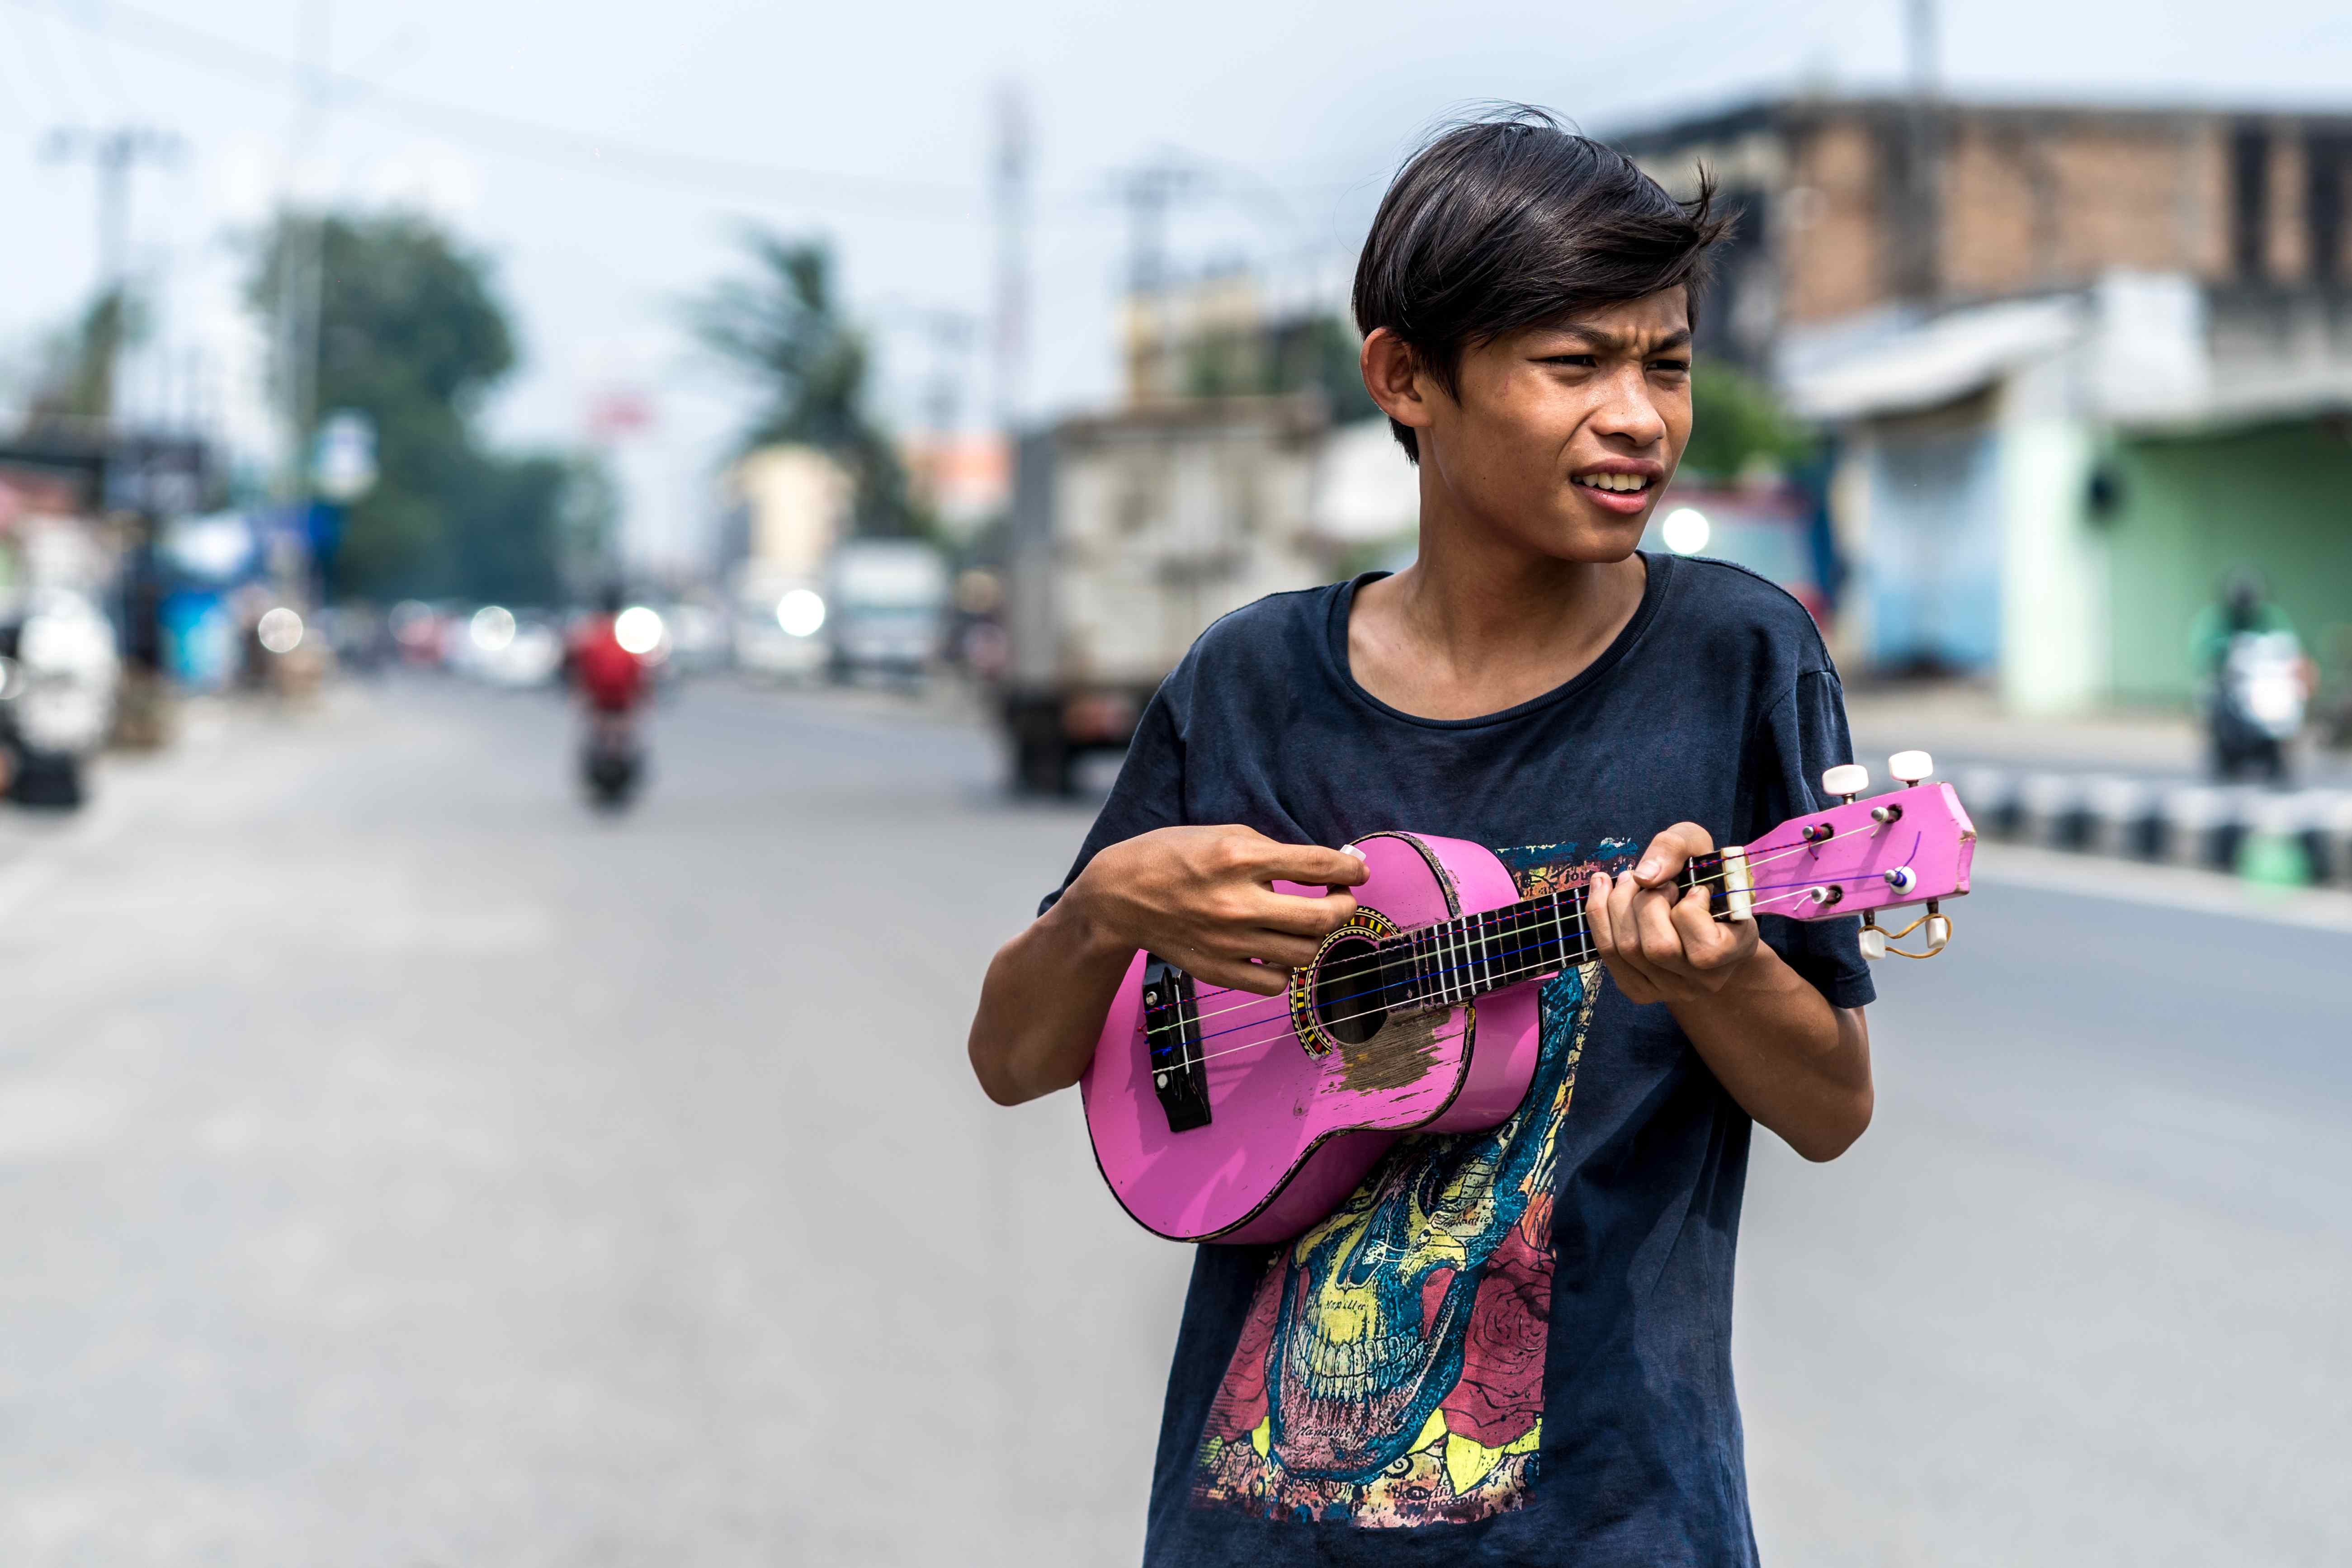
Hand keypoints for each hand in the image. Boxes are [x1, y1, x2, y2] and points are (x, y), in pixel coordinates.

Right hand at [1061, 824, 1367, 995]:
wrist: (1118, 896)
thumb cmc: (1173, 856)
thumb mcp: (1223, 834)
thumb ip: (1273, 852)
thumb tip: (1323, 868)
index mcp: (1239, 858)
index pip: (1316, 865)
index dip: (1349, 868)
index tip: (1357, 871)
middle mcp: (1237, 902)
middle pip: (1321, 918)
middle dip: (1344, 906)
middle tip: (1341, 899)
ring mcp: (1228, 941)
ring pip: (1304, 953)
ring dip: (1316, 938)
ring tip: (1306, 924)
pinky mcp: (1217, 970)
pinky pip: (1275, 983)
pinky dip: (1286, 969)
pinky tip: (1278, 951)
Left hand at [1586, 822, 1761, 1005]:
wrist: (1693, 909)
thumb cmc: (1700, 875)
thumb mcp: (1697, 846)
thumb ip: (1676, 848)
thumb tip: (1644, 877)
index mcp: (1736, 951)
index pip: (1706, 948)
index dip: (1692, 907)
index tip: (1695, 889)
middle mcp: (1705, 981)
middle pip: (1658, 948)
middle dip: (1646, 901)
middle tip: (1654, 882)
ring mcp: (1671, 990)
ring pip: (1628, 949)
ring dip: (1618, 903)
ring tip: (1627, 880)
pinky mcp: (1638, 989)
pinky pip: (1607, 952)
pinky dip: (1599, 914)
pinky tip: (1603, 888)